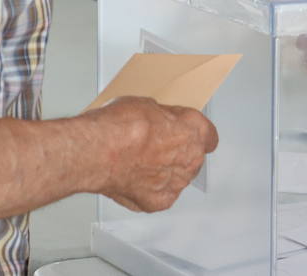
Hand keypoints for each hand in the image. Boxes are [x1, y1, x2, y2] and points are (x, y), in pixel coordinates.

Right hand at [89, 97, 218, 213]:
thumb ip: (163, 117)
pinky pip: (160, 195)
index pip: (208, 134)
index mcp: (192, 131)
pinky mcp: (158, 201)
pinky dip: (149, 190)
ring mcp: (175, 183)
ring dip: (165, 172)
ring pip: (178, 178)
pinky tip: (134, 180)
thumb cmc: (119, 127)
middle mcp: (190, 159)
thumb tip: (159, 121)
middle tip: (155, 146)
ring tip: (140, 164)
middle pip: (193, 157)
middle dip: (178, 152)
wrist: (98, 152)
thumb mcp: (146, 105)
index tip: (187, 131)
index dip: (196, 132)